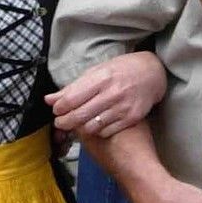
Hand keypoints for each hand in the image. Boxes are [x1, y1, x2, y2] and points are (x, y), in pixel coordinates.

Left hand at [47, 52, 167, 138]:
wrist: (152, 73)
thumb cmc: (121, 70)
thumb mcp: (97, 72)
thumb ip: (73, 87)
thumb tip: (49, 99)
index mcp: (100, 78)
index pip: (71, 99)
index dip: (59, 108)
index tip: (56, 110)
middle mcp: (111, 93)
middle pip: (79, 115)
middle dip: (64, 122)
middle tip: (61, 123)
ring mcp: (122, 107)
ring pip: (91, 127)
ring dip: (80, 128)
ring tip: (79, 123)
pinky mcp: (131, 118)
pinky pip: (106, 132)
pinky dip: (97, 131)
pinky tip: (96, 125)